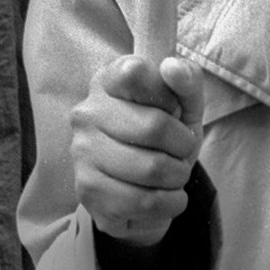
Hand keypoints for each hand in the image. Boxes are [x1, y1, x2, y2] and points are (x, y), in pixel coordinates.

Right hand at [71, 54, 203, 246]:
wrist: (144, 186)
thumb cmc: (166, 135)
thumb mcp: (185, 104)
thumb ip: (187, 80)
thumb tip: (171, 67)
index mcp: (108, 81)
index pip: (135, 72)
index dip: (169, 96)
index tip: (173, 110)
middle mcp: (87, 113)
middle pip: (154, 127)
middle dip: (183, 145)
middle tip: (182, 152)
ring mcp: (82, 153)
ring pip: (151, 169)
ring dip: (178, 177)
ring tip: (174, 175)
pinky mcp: (87, 192)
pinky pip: (142, 202)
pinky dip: (168, 203)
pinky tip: (165, 197)